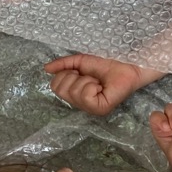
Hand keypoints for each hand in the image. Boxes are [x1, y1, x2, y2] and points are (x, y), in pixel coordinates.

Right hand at [44, 54, 162, 115]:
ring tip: (97, 81)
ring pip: (73, 92)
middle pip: (61, 90)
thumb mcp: (80, 62)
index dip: (65, 74)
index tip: (80, 72)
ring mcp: (90, 109)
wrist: (126, 65)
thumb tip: (45, 68)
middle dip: (74, 77)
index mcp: (74, 95)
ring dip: (86, 80)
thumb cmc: (106, 66)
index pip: (55, 87)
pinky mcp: (100, 109)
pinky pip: (85, 95)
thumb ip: (63, 64)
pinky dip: (92, 85)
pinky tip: (101, 86)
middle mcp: (80, 104)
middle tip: (88, 77)